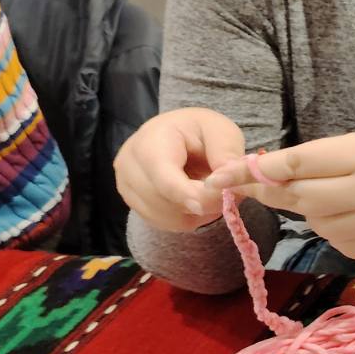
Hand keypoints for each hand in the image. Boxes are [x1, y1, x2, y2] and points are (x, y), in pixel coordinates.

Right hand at [114, 108, 245, 232]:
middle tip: (228, 194)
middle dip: (201, 202)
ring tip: (212, 192)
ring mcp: (126, 186)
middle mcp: (129, 164)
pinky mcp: (132, 203)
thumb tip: (224, 183)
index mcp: (150, 140)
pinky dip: (186, 217)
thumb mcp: (221, 131)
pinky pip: (164, 223)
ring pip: (165, 216)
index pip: (164, 177)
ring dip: (195, 212)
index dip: (190, 195)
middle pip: (164, 201)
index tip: (219, 203)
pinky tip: (197, 200)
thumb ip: (225, 154)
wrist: (177, 134)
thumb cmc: (201, 130)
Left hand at [203, 127, 354, 260]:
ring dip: (313, 209)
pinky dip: (337, 227)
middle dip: (275, 191)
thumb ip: (324, 158)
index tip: (221, 177)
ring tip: (343, 193)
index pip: (298, 164)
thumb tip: (264, 175)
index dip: (255, 171)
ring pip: (316, 223)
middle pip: (300, 198)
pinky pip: (337, 240)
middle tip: (255, 185)